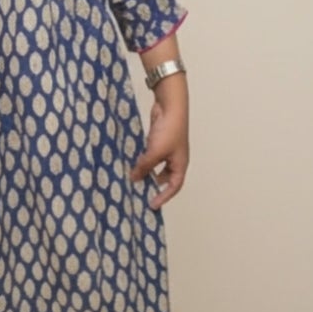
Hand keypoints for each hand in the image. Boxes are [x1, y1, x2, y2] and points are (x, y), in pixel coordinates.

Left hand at [130, 93, 188, 208]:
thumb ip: (144, 167)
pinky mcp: (158, 140)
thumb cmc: (169, 130)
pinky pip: (150, 155)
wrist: (170, 106)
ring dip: (146, 172)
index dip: (164, 197)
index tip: (152, 205)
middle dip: (154, 185)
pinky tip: (132, 162)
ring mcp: (167, 149)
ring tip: (133, 178)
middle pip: (165, 177)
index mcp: (180, 164)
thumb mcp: (155, 152)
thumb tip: (134, 179)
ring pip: (156, 166)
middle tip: (140, 193)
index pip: (174, 186)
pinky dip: (143, 160)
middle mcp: (175, 158)